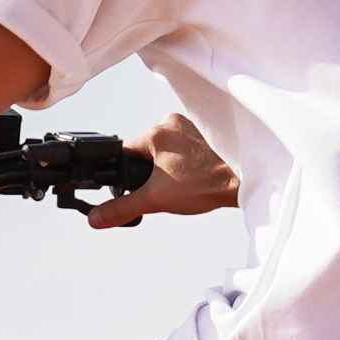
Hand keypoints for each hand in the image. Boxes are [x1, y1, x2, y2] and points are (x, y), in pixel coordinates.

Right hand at [83, 115, 239, 228]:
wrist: (244, 182)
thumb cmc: (205, 185)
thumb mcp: (156, 200)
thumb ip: (122, 208)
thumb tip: (96, 218)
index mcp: (156, 131)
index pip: (125, 151)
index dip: (127, 173)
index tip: (140, 187)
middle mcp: (171, 122)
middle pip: (144, 151)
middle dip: (149, 172)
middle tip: (164, 188)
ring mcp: (189, 126)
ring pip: (163, 150)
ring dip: (165, 168)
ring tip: (181, 182)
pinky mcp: (203, 133)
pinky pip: (181, 148)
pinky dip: (181, 163)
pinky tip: (191, 176)